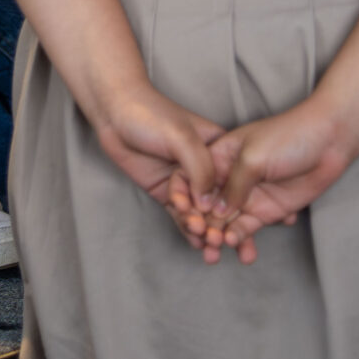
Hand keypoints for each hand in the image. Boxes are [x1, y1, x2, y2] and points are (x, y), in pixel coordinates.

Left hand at [86, 78, 227, 253]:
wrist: (114, 113)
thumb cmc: (151, 115)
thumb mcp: (182, 137)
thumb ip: (200, 168)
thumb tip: (209, 204)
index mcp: (218, 149)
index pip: (235, 181)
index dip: (240, 205)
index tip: (245, 228)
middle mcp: (205, 168)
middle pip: (219, 202)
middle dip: (223, 224)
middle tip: (220, 242)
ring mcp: (185, 182)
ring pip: (200, 212)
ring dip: (205, 230)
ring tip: (206, 245)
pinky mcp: (166, 192)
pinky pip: (181, 214)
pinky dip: (188, 229)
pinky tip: (195, 242)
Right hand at [195, 96, 358, 265]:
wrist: (329, 141)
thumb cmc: (289, 136)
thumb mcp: (253, 156)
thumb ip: (233, 186)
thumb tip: (216, 213)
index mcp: (220, 155)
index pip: (192, 178)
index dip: (183, 196)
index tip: (181, 212)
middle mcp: (230, 177)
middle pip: (206, 205)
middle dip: (200, 223)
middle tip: (200, 238)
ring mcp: (248, 195)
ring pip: (224, 221)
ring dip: (216, 236)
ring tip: (215, 249)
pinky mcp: (266, 210)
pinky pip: (246, 228)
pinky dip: (238, 238)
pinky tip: (234, 243)